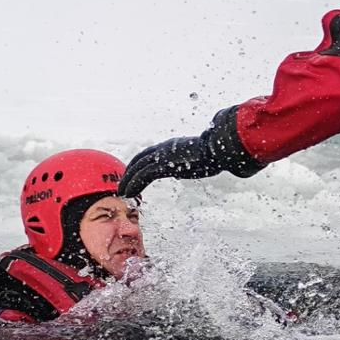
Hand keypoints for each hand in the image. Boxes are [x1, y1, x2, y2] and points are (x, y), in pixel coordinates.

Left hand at [118, 107, 263, 197]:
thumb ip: (189, 162)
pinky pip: (143, 175)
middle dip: (129, 172)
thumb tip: (188, 168)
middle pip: (140, 159)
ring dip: (128, 180)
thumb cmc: (215, 153)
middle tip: (122, 185)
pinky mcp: (164, 163)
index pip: (149, 154)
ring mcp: (163, 155)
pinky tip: (128, 193)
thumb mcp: (199, 158)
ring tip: (121, 192)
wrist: (218, 148)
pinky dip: (134, 184)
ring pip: (138, 167)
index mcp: (171, 147)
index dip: (138, 164)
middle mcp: (164, 148)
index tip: (132, 174)